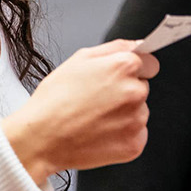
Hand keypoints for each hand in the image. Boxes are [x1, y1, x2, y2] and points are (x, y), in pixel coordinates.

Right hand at [1, 39, 158, 182]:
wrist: (41, 139)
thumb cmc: (54, 99)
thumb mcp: (79, 59)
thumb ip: (115, 48)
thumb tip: (137, 46)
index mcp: (124, 67)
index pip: (149, 63)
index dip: (131, 69)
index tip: (117, 78)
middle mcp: (135, 92)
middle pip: (142, 87)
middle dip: (126, 92)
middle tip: (97, 100)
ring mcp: (137, 120)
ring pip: (139, 112)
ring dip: (124, 114)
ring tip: (95, 118)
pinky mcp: (134, 144)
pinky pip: (137, 134)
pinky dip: (123, 135)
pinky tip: (100, 133)